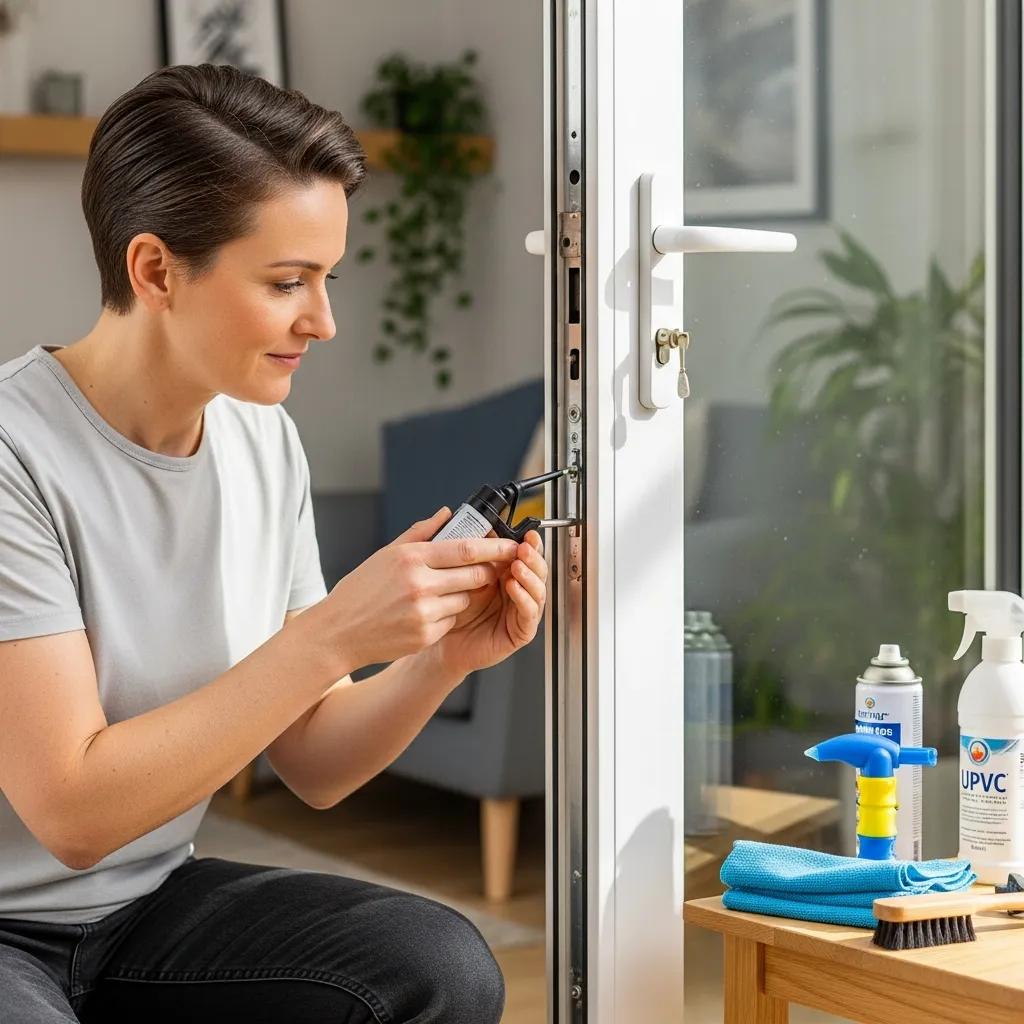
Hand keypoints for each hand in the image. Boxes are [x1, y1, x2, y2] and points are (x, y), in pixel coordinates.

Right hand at [314, 507, 518, 673]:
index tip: (511, 546)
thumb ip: (420, 532)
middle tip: (487, 569)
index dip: (494, 548)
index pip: (466, 549)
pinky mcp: (425, 635)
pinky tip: (424, 612)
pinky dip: (446, 615)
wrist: (338, 632)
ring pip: (465, 599)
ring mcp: (423, 612)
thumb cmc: (360, 591)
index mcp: (411, 558)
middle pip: (474, 575)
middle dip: (486, 572)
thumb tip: (446, 514)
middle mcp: (419, 584)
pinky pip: (452, 620)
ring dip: (462, 594)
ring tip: (438, 592)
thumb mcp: (386, 554)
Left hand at [432, 528, 548, 678]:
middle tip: (523, 548)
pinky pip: (529, 613)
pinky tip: (514, 588)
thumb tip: (485, 529)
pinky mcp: (521, 632)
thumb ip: (473, 553)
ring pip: (538, 591)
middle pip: (538, 571)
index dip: (531, 545)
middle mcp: (519, 592)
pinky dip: (524, 599)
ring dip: (530, 576)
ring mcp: (521, 612)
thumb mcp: (461, 575)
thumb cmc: (452, 610)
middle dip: (533, 558)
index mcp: (508, 575)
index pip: (527, 556)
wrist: (443, 643)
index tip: (528, 534)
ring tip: (517, 566)